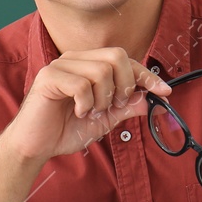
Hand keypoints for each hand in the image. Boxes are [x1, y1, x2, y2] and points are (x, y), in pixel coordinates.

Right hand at [1, 47, 171, 163]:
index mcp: (88, 64)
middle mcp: (75, 59)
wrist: (35, 146)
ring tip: (89, 112)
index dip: (147, 75)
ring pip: (101, 71)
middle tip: (113, 106)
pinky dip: (85, 104)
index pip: (125, 60)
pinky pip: (81, 84)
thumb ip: (126, 107)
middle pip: (117, 56)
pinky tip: (77, 112)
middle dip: (124, 85)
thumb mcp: (104, 119)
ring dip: (102, 99)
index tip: (165, 91)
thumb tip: (151, 100)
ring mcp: (60, 65)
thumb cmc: (65, 130)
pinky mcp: (48, 77)